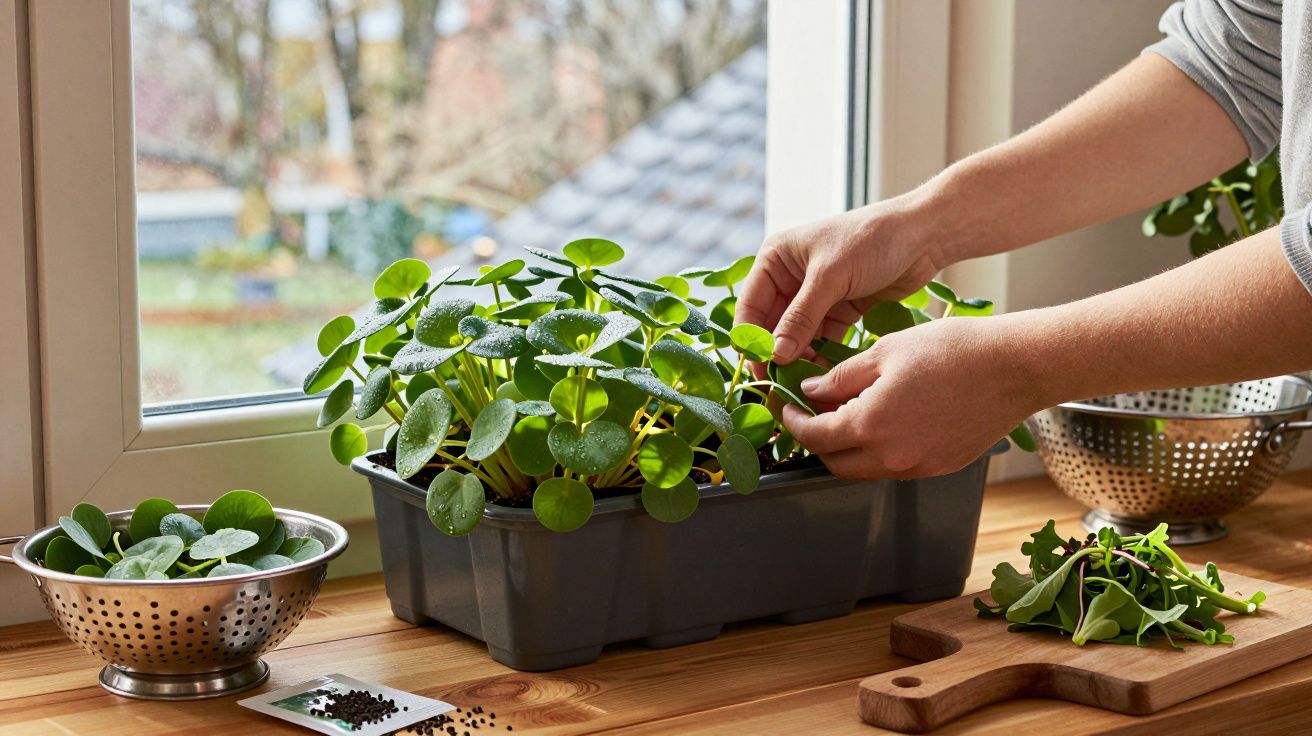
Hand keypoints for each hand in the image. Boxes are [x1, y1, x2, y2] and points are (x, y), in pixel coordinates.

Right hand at [736, 195, 946, 365]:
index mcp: (776, 259)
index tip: (760, 371)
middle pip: (772, 326)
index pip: (751, 307)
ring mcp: (815, 295)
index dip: (752, 340)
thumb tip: (775, 355)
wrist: (924, 234)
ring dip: (799, 360)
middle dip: (777, 355)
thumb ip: (801, 317)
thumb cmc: (872, 239)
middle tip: (781, 387)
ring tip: (804, 386)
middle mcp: (790, 277)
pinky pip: (822, 340)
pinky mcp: (840, 310)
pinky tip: (824, 377)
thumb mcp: (830, 276)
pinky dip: (822, 357)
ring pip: (797, 337)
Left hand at [781, 316, 1043, 478]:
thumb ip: (840, 377)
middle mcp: (891, 457)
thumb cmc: (953, 350)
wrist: (1015, 367)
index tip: (788, 406)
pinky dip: (879, 450)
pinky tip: (884, 420)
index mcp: (871, 425)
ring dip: (848, 447)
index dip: (794, 422)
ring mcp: (918, 467)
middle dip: (816, 441)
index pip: (814, 437)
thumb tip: (811, 391)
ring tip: (848, 411)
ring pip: (865, 468)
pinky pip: (895, 466)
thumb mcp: (885, 352)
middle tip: (811, 413)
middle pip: (834, 463)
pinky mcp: (939, 466)